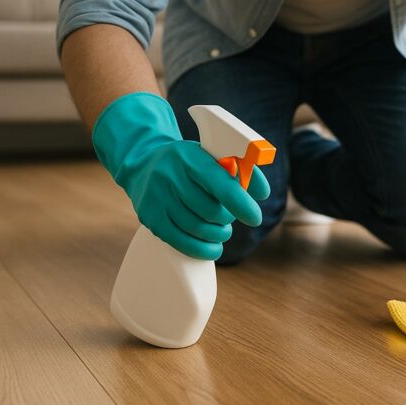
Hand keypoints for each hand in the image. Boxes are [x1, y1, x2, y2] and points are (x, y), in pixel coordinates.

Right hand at [92, 92, 269, 259]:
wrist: (143, 164)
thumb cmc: (187, 162)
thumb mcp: (210, 155)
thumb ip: (239, 169)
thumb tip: (262, 192)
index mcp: (190, 157)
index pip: (220, 185)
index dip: (241, 204)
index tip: (255, 217)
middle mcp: (171, 177)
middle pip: (211, 211)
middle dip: (227, 218)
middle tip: (229, 216)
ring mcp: (158, 199)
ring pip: (199, 229)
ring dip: (218, 234)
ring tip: (221, 229)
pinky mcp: (151, 219)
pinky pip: (182, 242)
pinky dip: (203, 249)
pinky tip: (212, 247)